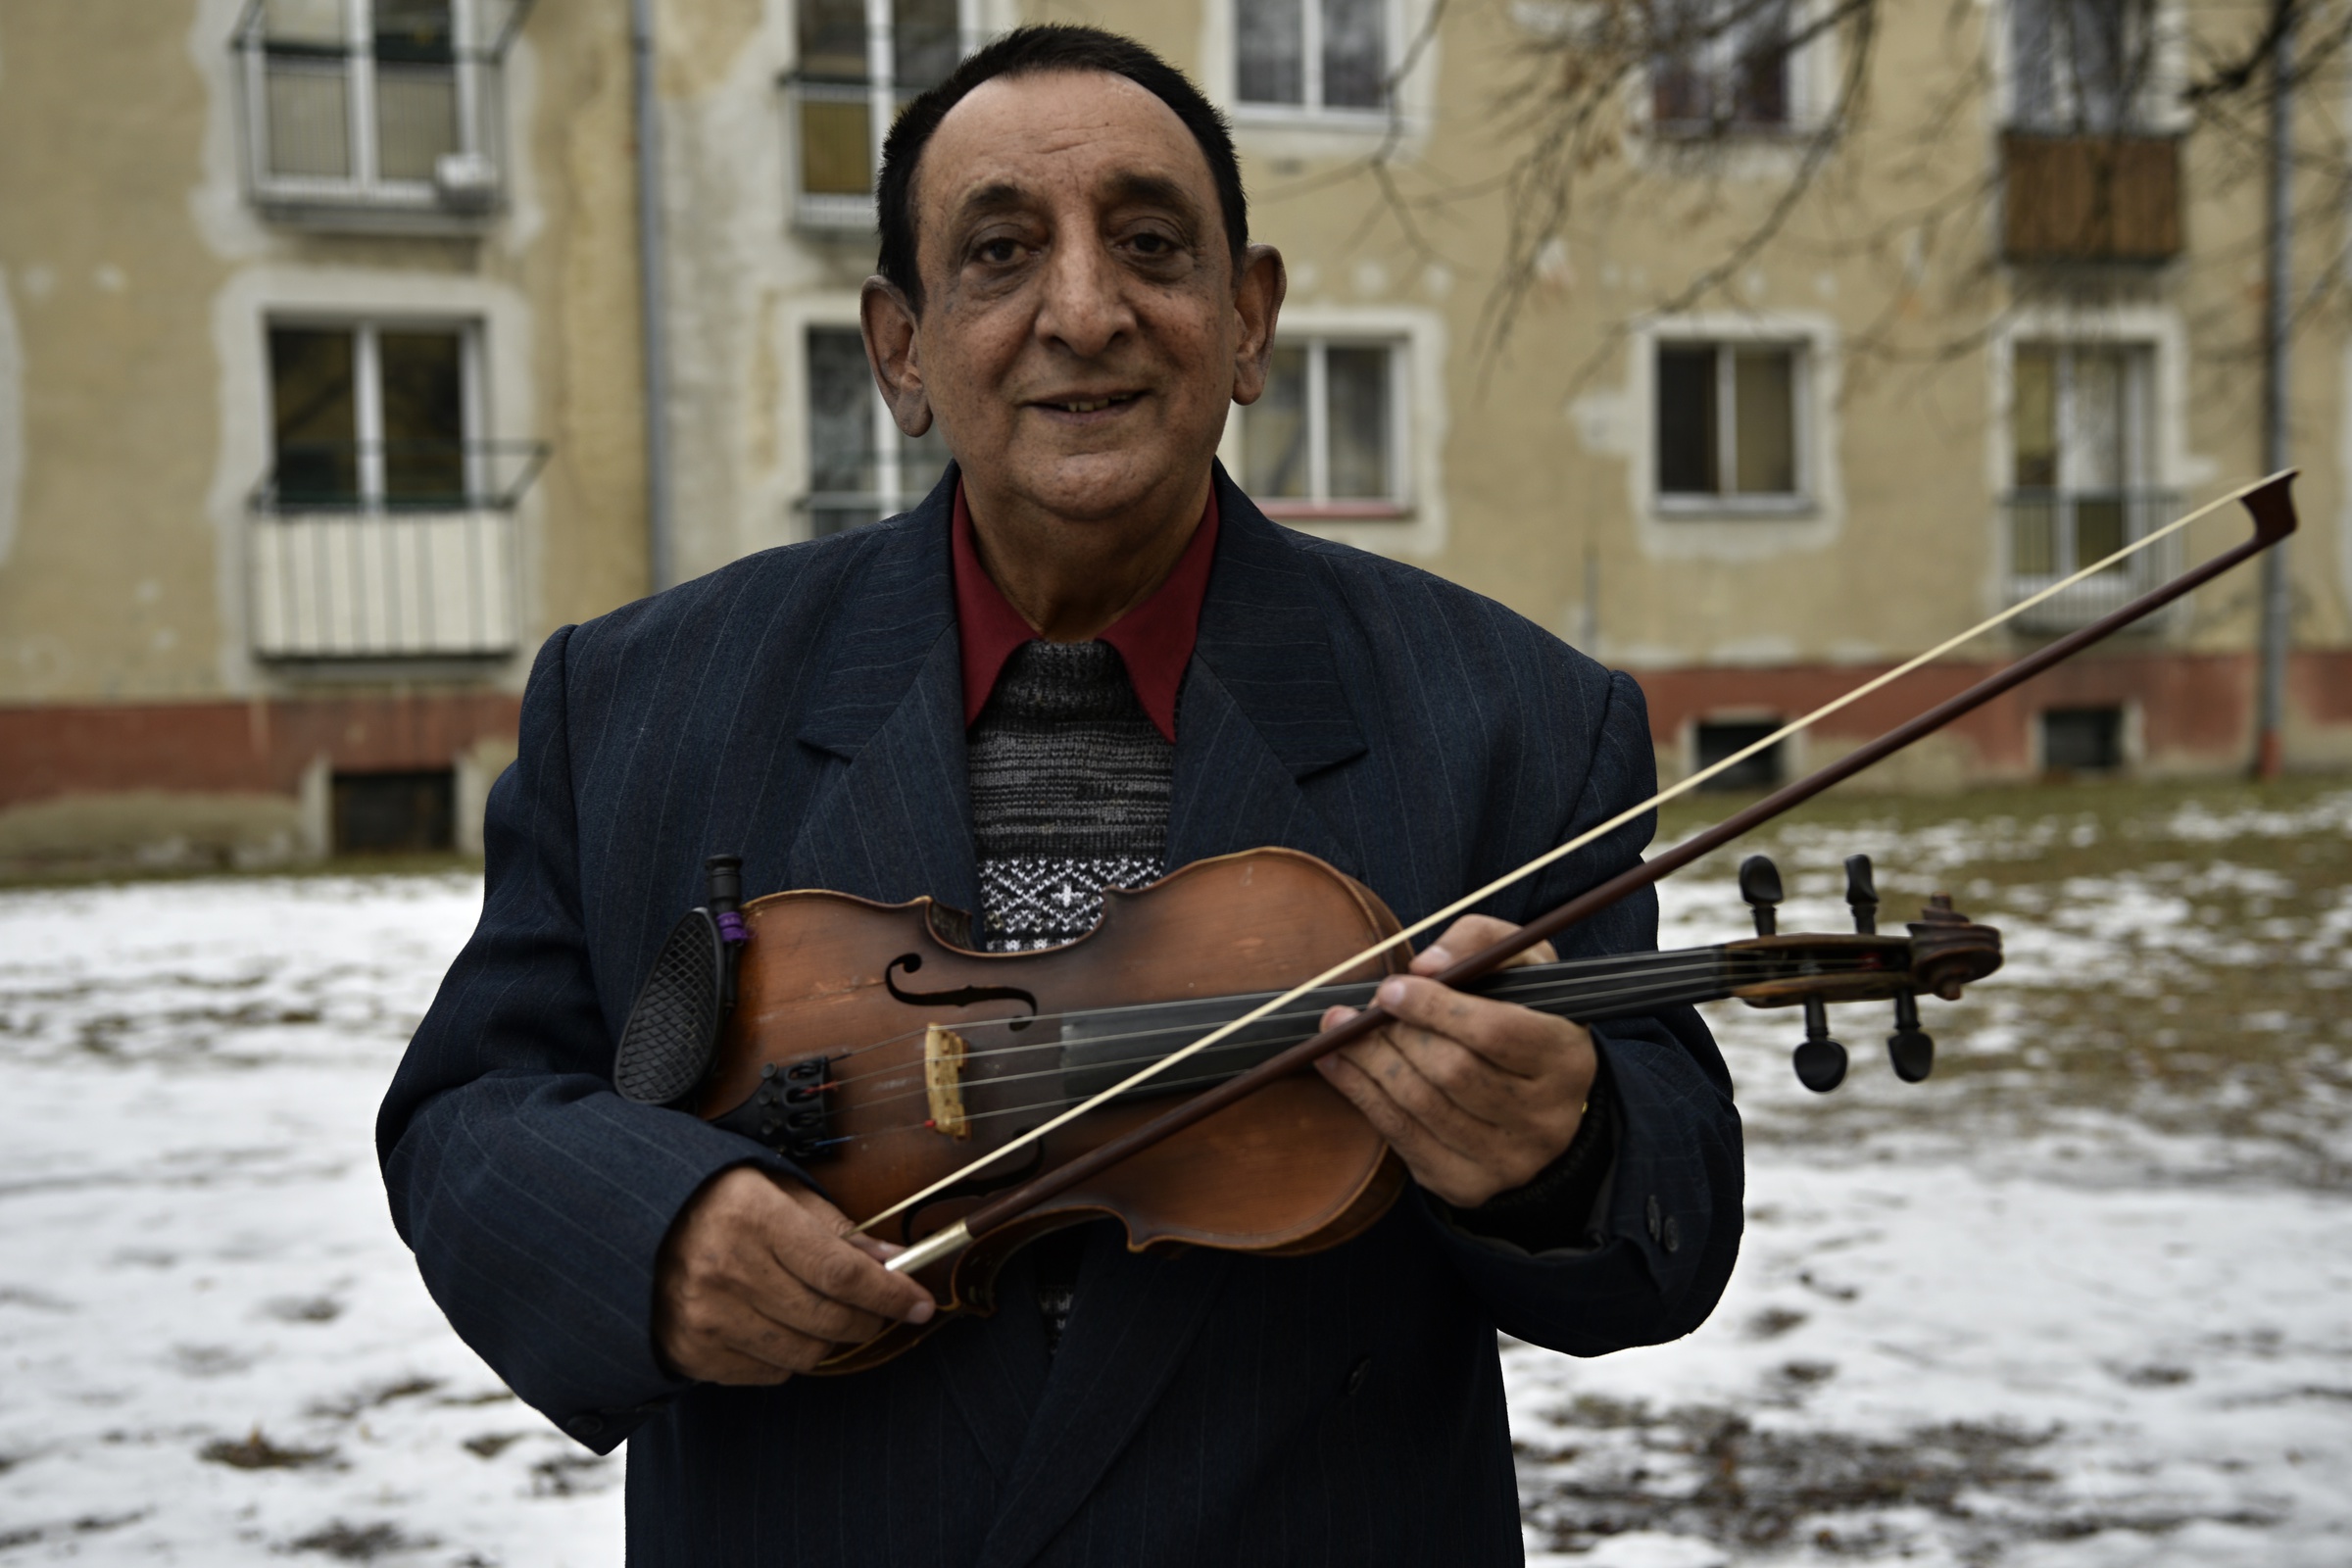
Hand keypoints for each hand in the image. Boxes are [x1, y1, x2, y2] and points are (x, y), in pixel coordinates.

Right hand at [653, 1167, 935, 1383]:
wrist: (633, 1224)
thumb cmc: (714, 1201)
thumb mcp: (776, 1191)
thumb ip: (836, 1228)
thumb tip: (892, 1259)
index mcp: (753, 1217)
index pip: (841, 1270)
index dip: (889, 1293)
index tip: (920, 1303)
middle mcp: (725, 1269)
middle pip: (828, 1318)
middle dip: (869, 1318)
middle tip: (878, 1308)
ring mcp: (705, 1316)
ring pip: (804, 1353)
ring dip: (828, 1339)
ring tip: (820, 1311)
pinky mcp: (692, 1351)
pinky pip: (768, 1373)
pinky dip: (786, 1355)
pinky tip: (775, 1323)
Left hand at [1314, 915, 1597, 1209]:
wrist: (1544, 1104)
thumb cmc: (1526, 1018)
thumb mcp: (1521, 966)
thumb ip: (1479, 943)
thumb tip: (1426, 966)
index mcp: (1566, 1057)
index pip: (1494, 1032)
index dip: (1435, 1008)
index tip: (1391, 989)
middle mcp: (1545, 1117)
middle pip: (1451, 1072)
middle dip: (1394, 1037)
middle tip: (1361, 1010)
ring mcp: (1509, 1160)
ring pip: (1421, 1106)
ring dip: (1368, 1064)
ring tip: (1338, 1030)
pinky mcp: (1469, 1184)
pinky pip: (1404, 1139)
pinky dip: (1362, 1097)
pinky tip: (1338, 1065)